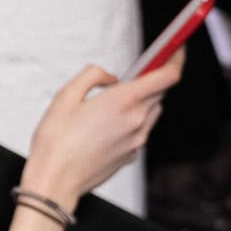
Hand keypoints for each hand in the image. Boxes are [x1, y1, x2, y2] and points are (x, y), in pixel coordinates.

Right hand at [20, 48, 184, 209]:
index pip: (167, 75)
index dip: (175, 59)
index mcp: (123, 101)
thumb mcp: (64, 96)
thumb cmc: (56, 143)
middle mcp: (136, 120)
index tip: (175, 49)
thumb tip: (110, 77)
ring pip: (152, 111)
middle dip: (150, 80)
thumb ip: (92, 75)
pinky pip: (140, 130)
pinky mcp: (132, 154)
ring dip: (142, 101)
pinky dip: (131, 121)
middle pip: (159, 92)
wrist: (55, 181)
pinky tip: (105, 126)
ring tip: (112, 104)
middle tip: (133, 75)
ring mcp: (137, 139)